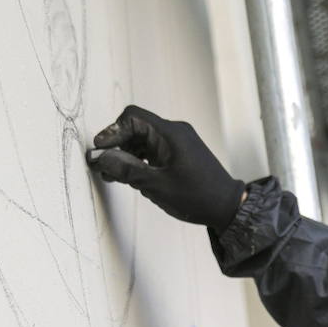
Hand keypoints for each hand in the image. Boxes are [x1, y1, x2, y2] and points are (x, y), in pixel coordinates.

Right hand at [87, 105, 245, 230]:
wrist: (227, 208)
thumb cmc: (197, 197)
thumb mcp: (156, 185)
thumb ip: (126, 169)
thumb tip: (100, 158)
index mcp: (171, 133)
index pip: (132, 118)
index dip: (112, 131)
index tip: (100, 150)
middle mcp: (174, 132)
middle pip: (136, 128)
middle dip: (116, 145)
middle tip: (102, 166)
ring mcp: (178, 142)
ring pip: (142, 140)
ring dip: (126, 154)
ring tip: (112, 175)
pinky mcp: (179, 153)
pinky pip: (152, 149)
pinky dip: (139, 160)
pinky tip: (129, 175)